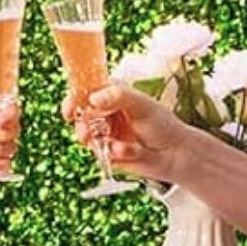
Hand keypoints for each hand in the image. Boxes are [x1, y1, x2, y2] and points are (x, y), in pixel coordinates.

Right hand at [67, 83, 192, 181]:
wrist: (175, 155)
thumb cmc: (162, 125)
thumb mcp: (142, 105)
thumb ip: (118, 97)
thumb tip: (93, 98)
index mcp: (113, 95)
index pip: (87, 91)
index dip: (75, 98)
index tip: (70, 108)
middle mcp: (106, 113)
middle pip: (81, 114)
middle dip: (81, 123)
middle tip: (86, 131)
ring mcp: (105, 133)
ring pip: (85, 135)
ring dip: (93, 139)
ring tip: (107, 142)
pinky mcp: (107, 153)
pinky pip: (100, 153)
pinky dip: (115, 152)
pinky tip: (130, 151)